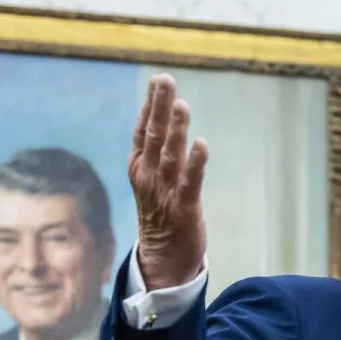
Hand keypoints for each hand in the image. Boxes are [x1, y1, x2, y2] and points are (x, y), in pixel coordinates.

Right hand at [128, 74, 207, 289]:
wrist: (162, 260)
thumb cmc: (161, 216)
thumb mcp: (152, 181)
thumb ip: (156, 154)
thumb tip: (162, 122)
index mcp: (139, 168)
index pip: (143, 131)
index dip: (151, 105)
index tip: (158, 80)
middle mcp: (148, 177)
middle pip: (153, 136)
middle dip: (160, 106)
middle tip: (165, 79)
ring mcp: (165, 193)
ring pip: (170, 155)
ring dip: (176, 129)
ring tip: (181, 104)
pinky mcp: (184, 208)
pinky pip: (190, 182)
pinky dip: (196, 162)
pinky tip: (201, 143)